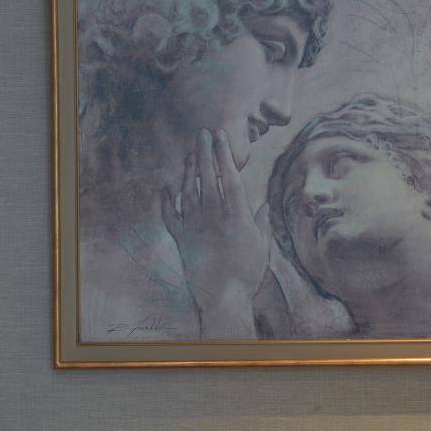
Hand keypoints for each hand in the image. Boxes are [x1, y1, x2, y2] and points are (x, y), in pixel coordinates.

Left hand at [164, 128, 269, 336]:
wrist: (223, 296)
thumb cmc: (247, 273)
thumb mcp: (262, 247)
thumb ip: (261, 223)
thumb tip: (264, 205)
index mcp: (236, 215)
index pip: (230, 177)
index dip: (224, 154)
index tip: (221, 137)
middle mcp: (213, 215)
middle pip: (207, 177)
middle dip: (204, 152)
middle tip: (202, 133)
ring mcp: (195, 225)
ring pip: (189, 190)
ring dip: (189, 169)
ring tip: (190, 153)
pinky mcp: (181, 239)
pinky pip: (170, 215)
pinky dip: (167, 201)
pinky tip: (166, 188)